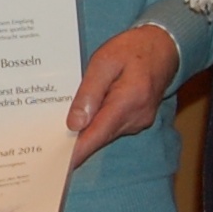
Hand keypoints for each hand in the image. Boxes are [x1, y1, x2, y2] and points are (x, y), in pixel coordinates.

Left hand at [66, 23, 181, 167]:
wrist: (163, 46)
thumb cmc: (132, 49)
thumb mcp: (104, 61)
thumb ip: (90, 92)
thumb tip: (75, 123)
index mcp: (128, 101)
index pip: (98, 134)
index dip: (78, 151)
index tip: (61, 166)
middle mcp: (136, 117)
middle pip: (101, 136)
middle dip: (77, 143)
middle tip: (48, 149)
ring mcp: (139, 120)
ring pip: (106, 132)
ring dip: (87, 133)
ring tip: (58, 133)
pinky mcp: (138, 119)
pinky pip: (113, 126)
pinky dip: (97, 125)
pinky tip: (83, 118)